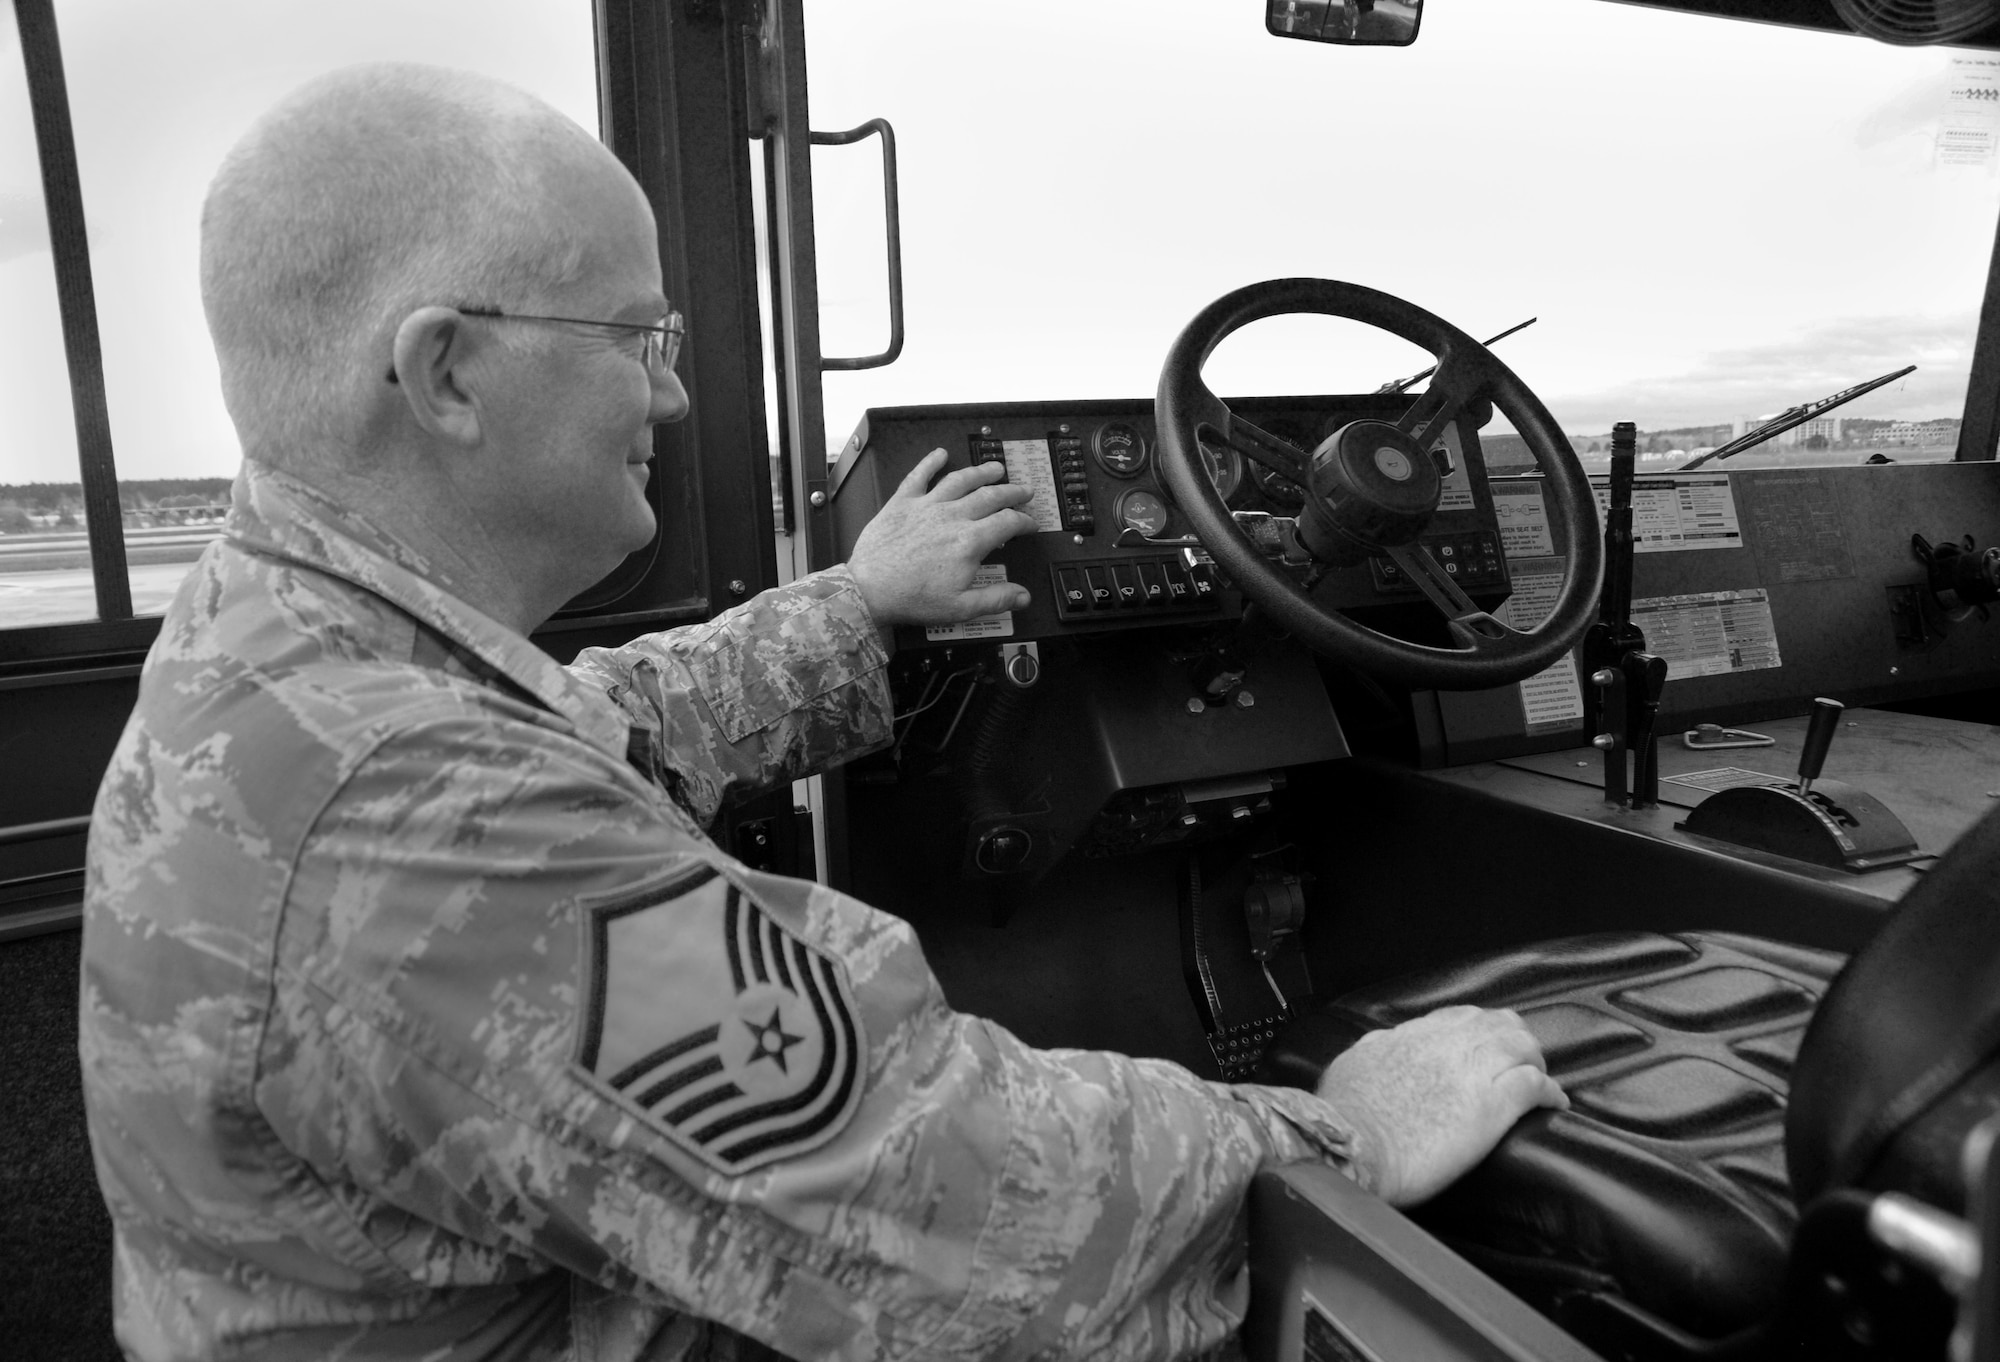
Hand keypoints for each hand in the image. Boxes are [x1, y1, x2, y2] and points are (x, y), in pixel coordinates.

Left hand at [847, 449, 1038, 626]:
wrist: (870, 589)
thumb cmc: (911, 598)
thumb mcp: (960, 607)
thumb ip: (996, 599)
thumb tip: (1022, 596)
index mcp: (969, 542)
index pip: (1008, 522)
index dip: (1024, 521)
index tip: (1029, 524)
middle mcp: (951, 517)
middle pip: (990, 496)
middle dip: (1012, 491)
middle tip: (1023, 490)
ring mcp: (927, 506)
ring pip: (961, 480)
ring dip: (981, 472)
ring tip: (995, 468)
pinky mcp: (902, 502)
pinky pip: (919, 475)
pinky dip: (930, 462)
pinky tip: (940, 454)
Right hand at [1315, 1005, 1566, 1206]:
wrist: (1355, 1144)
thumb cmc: (1345, 1116)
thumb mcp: (1350, 1066)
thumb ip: (1372, 1052)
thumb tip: (1378, 1050)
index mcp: (1411, 1035)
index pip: (1456, 1018)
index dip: (1476, 1029)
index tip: (1480, 1043)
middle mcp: (1446, 1043)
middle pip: (1496, 1022)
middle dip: (1511, 1037)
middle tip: (1518, 1058)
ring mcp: (1473, 1070)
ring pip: (1522, 1044)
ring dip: (1533, 1059)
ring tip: (1539, 1076)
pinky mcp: (1494, 1104)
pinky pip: (1536, 1084)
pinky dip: (1550, 1091)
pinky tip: (1554, 1101)